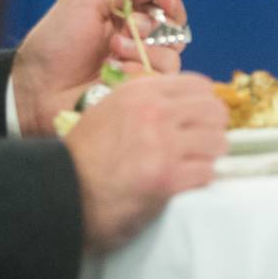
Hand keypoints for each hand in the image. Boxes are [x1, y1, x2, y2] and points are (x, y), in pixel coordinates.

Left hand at [12, 0, 190, 135]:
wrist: (35, 87)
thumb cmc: (54, 43)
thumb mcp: (86, 2)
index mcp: (127, 22)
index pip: (166, 11)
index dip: (171, 2)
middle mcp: (138, 47)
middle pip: (175, 32)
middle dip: (154, 24)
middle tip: (129, 25)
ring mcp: (138, 74)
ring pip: (170, 57)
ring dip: (142, 48)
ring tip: (113, 51)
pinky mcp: (136, 97)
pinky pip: (159, 82)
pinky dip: (138, 70)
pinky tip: (113, 70)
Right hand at [64, 72, 227, 252]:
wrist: (60, 193)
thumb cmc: (81, 158)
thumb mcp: (109, 112)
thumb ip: (144, 104)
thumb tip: (182, 106)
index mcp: (141, 92)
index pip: (199, 85)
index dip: (204, 104)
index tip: (201, 119)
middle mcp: (155, 112)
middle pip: (215, 111)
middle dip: (213, 129)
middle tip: (203, 145)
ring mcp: (163, 143)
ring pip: (217, 141)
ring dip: (209, 156)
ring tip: (195, 166)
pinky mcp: (167, 176)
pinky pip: (207, 172)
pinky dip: (200, 180)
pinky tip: (186, 184)